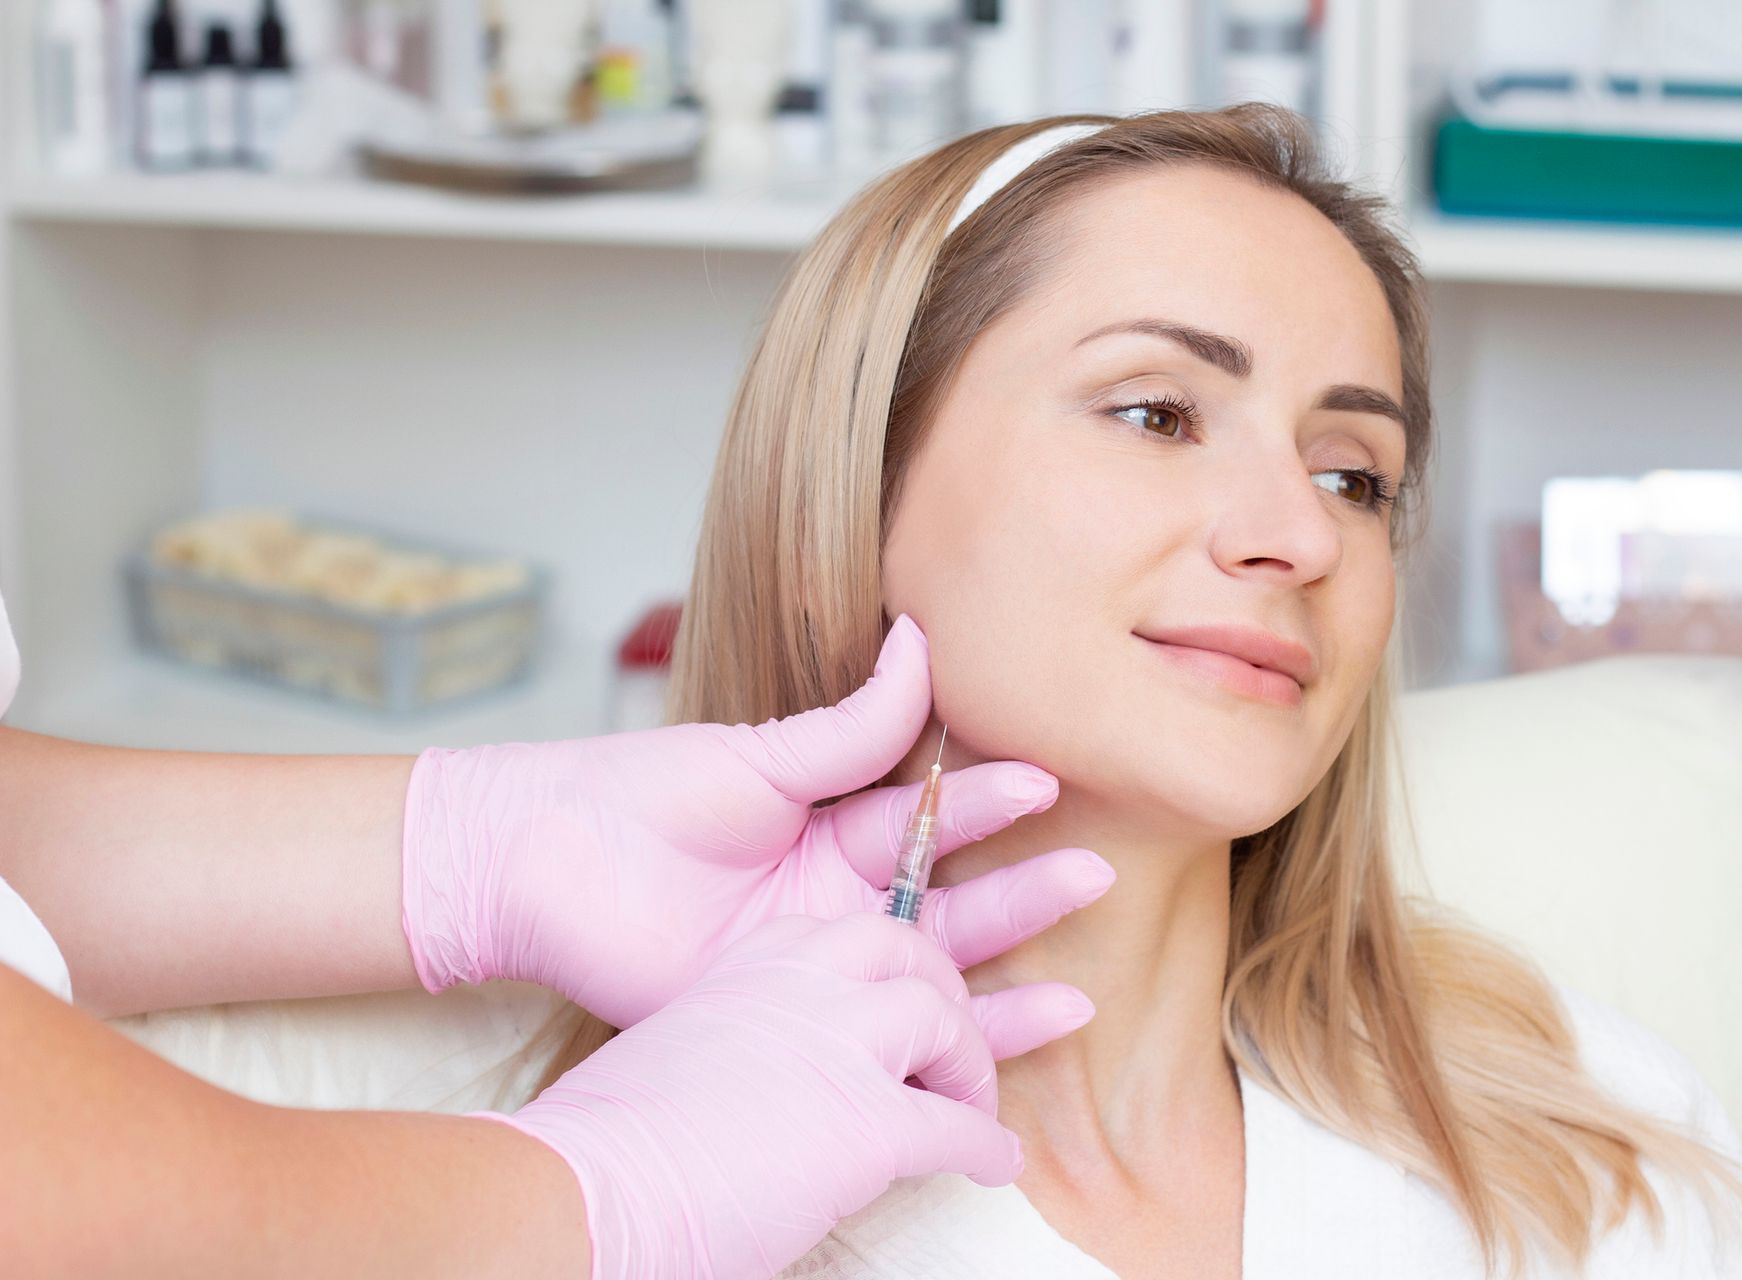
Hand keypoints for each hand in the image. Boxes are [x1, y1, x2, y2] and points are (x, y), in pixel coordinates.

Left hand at [401, 613, 1110, 1026]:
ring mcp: (815, 961)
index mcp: (833, 825)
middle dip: (1021, 891)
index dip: (988, 804)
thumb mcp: (762, 754)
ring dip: (997, 975)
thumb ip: (852, 723)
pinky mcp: (785, 1013)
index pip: (931, 818)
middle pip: (948, 899)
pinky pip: (873, 1030)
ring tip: (1080, 991)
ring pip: (925, 970)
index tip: (1048, 782)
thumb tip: (922, 637)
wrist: (544, 862)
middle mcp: (836, 897)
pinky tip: (1002, 1045)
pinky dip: (938, 1039)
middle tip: (1094, 875)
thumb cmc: (641, 792)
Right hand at [479, 910, 1092, 1279]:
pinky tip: (993, 1164)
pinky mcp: (869, 1120)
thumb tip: (774, 1079)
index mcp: (757, 956)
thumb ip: (748, 1034)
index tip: (911, 989)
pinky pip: (957, 1127)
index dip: (896, 959)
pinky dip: (985, 1146)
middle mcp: (807, 978)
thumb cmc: (613, 1137)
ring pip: (949, 1021)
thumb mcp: (688, 1043)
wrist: (583, 1187)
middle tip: (961, 1035)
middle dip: (952, 988)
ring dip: (977, 1064)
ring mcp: (844, 1042)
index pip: (855, 929)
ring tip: (977, 1103)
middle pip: (916, 949)